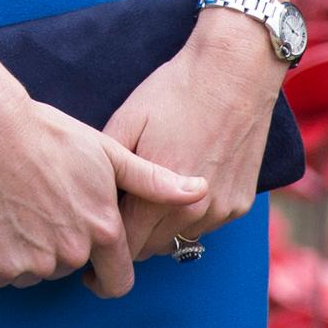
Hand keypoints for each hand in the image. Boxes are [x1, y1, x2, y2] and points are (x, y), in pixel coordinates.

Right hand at [0, 92, 207, 297]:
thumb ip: (154, 181)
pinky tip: (2, 218)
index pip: (118, 282)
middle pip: (73, 271)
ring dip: (33, 253)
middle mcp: (71, 253)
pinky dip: (1, 255)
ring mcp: (33, 263)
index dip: (107, 270)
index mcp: (104, 230)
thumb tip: (201, 189)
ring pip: (38, 273)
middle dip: (65, 249)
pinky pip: (5, 274)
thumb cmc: (50, 134)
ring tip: (24, 207)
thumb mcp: (108, 153)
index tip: (94, 257)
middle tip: (49, 208)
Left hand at [102, 7, 285, 259]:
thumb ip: (107, 167)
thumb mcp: (128, 121)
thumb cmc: (176, 91)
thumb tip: (87, 195)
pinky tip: (178, 192)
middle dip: (129, 242)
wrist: (234, 71)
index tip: (91, 256)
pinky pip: (206, 226)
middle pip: (150, 249)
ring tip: (144, 207)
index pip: (124, 246)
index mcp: (159, 196)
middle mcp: (193, 213)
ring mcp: (221, 210)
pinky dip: (189, 218)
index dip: (103, 251)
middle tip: (114, 225)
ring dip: (159, 231)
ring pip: (178, 241)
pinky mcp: (240, 204)